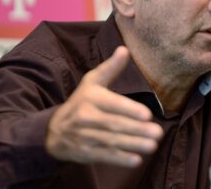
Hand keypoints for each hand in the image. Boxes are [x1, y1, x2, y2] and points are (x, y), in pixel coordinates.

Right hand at [46, 46, 162, 166]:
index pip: (112, 104)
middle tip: (157, 132)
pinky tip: (135, 160)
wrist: (53, 130)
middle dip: (137, 130)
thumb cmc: (81, 102)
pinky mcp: (84, 153)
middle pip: (114, 124)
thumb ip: (111, 68)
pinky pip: (104, 156)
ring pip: (111, 141)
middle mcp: (86, 117)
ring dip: (133, 145)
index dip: (129, 110)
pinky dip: (120, 159)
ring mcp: (84, 137)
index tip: (147, 114)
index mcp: (91, 98)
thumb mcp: (92, 82)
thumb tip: (124, 49)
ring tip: (152, 146)